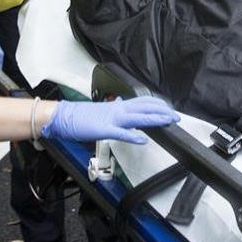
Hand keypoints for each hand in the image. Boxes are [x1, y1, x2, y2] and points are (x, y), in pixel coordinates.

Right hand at [42, 96, 179, 144]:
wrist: (64, 117)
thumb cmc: (81, 117)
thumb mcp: (103, 112)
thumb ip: (116, 111)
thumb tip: (124, 109)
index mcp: (118, 106)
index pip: (142, 102)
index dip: (157, 105)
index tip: (169, 109)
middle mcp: (118, 110)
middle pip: (145, 107)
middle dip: (162, 111)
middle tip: (176, 116)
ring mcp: (112, 119)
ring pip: (137, 117)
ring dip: (154, 119)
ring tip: (168, 121)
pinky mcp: (104, 129)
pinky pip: (120, 133)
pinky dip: (132, 135)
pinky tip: (142, 139)